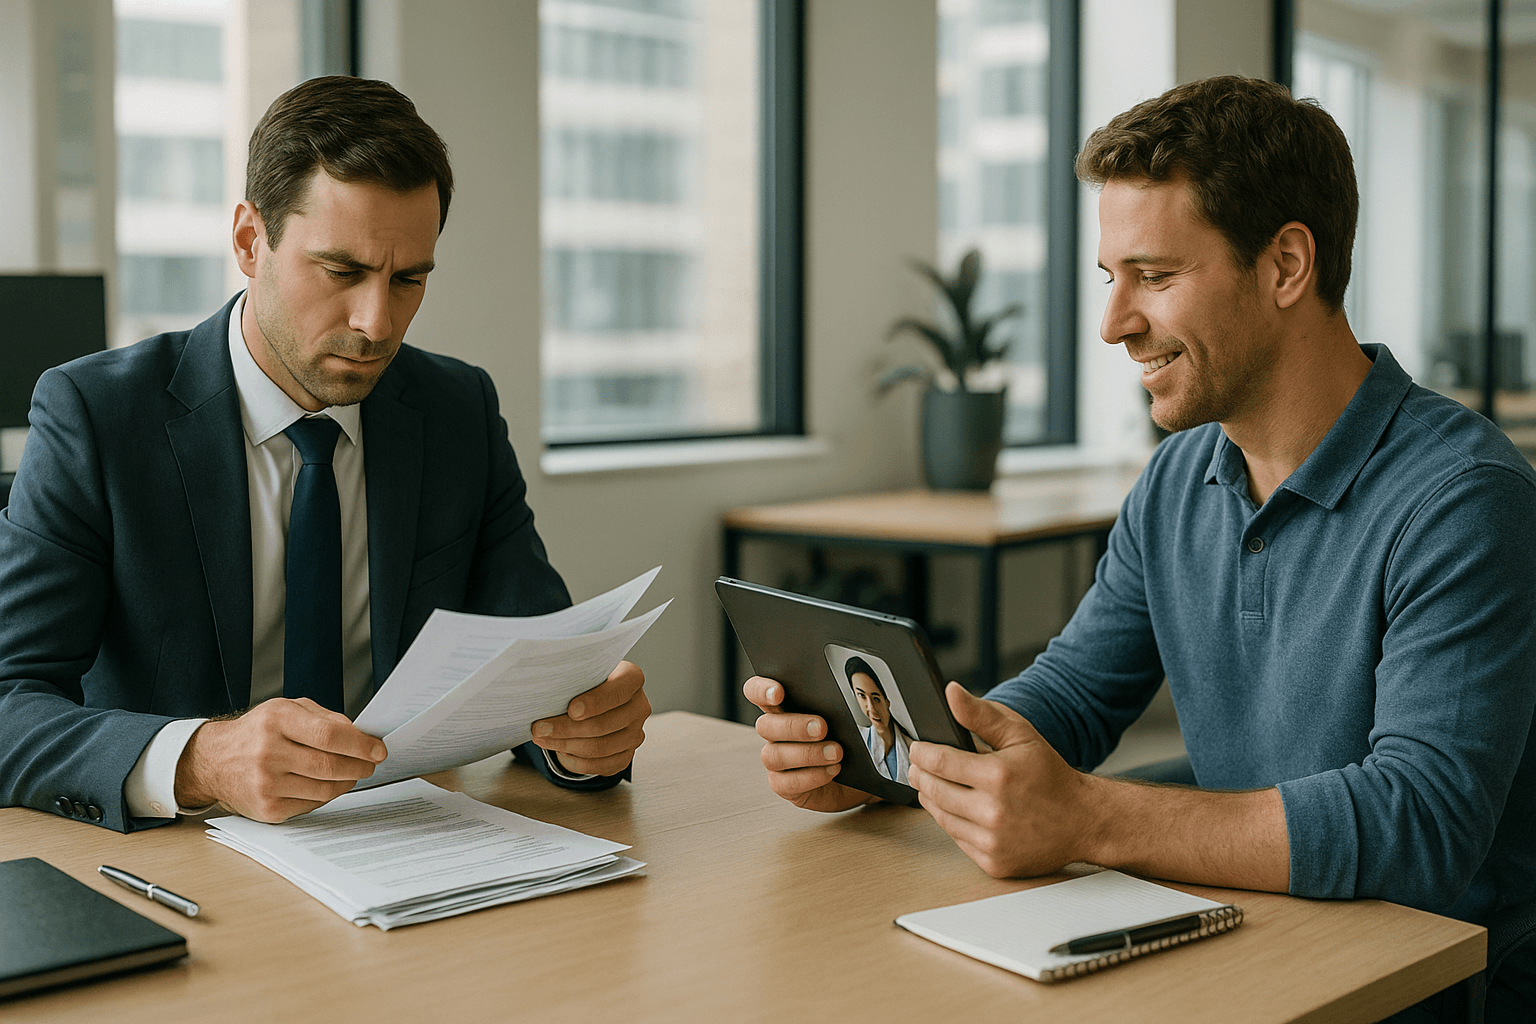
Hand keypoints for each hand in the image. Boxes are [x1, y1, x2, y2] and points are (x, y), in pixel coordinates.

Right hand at [174, 698, 386, 822]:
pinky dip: (325, 796)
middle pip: (330, 766)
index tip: (378, 750)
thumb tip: (361, 736)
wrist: (212, 761)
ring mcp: (266, 784)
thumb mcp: (287, 709)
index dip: (360, 745)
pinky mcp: (266, 809)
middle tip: (371, 764)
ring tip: (351, 774)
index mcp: (276, 720)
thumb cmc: (257, 732)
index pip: (329, 735)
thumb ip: (325, 718)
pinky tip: (325, 785)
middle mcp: (268, 752)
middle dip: (360, 767)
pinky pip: (311, 805)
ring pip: (325, 789)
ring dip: (346, 783)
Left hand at [531, 660, 649, 775]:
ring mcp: (635, 733)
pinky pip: (602, 765)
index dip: (595, 703)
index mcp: (632, 679)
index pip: (618, 691)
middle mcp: (639, 706)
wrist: (596, 699)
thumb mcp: (582, 671)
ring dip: (566, 746)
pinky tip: (559, 751)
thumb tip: (545, 690)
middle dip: (567, 729)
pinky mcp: (627, 754)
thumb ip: (573, 677)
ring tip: (543, 739)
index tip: (571, 710)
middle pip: (604, 724)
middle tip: (540, 728)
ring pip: (600, 747)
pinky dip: (577, 761)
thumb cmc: (587, 682)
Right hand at [744, 675, 869, 812]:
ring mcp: (777, 760)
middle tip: (822, 727)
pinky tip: (832, 770)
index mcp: (783, 706)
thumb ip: (840, 700)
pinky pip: (786, 783)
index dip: (760, 690)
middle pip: (765, 725)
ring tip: (836, 752)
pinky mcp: (784, 785)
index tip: (778, 693)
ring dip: (807, 753)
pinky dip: (811, 776)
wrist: (860, 774)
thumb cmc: (850, 737)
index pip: (756, 691)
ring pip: (774, 755)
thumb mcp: (849, 714)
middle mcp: (775, 732)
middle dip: (793, 726)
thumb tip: (849, 691)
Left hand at [907, 682, 1096, 877]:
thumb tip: (951, 693)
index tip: (918, 749)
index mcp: (998, 775)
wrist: (1083, 821)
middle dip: (921, 775)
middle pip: (933, 791)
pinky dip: (953, 822)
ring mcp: (992, 841)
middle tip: (920, 767)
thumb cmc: (1051, 775)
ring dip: (932, 798)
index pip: (938, 762)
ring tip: (936, 784)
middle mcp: (993, 811)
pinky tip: (960, 809)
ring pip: (940, 817)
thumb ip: (981, 714)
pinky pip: (957, 839)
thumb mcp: (1020, 735)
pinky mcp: (994, 863)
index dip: (921, 753)